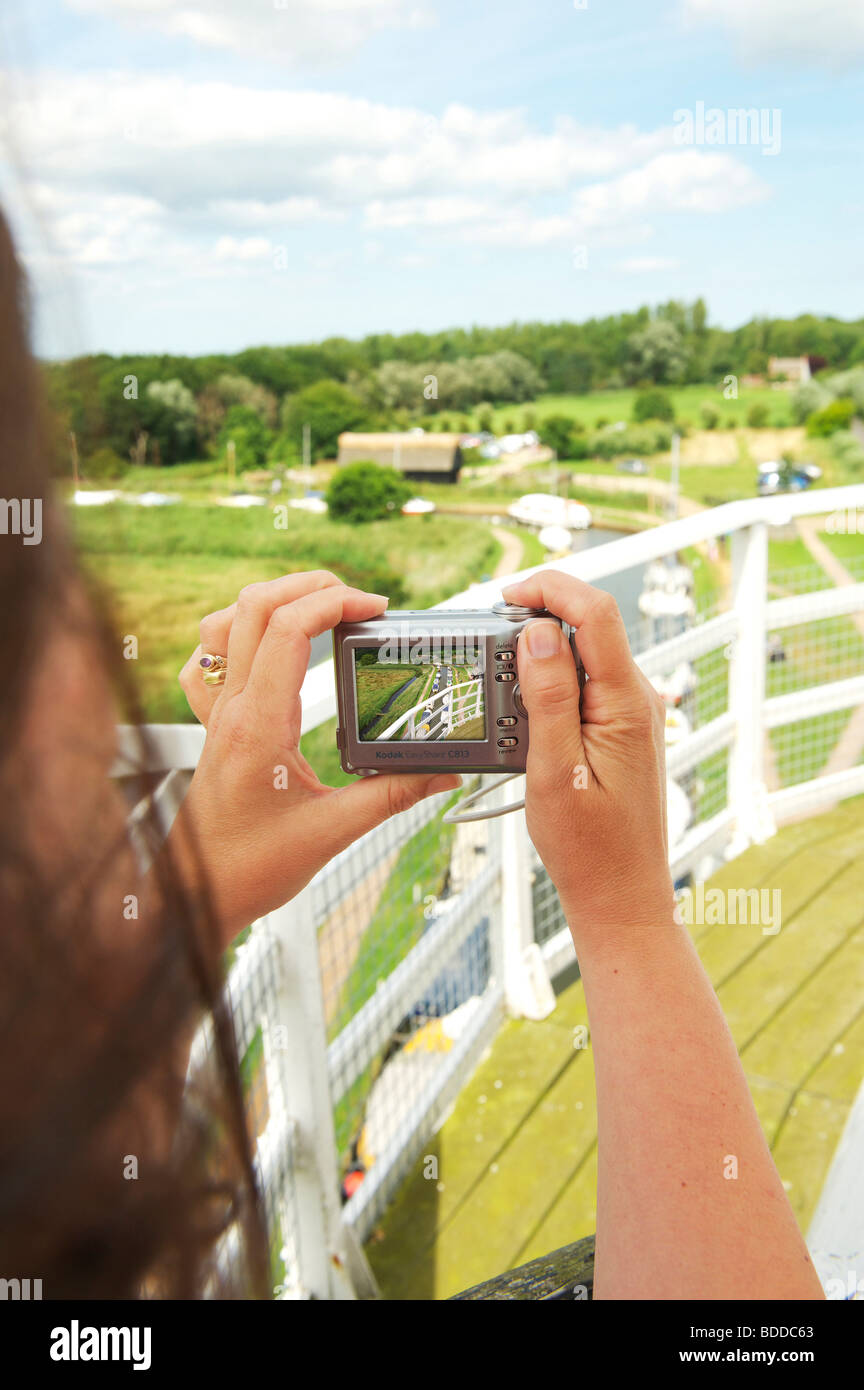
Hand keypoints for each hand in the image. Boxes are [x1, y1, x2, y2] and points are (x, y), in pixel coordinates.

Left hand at [174, 571, 459, 945]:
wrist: (198, 895)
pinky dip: (234, 637)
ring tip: (318, 607)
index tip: (375, 609)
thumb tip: (443, 773)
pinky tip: (262, 646)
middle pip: (253, 607)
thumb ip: (392, 796)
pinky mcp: (213, 727)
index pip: (285, 630)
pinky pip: (206, 662)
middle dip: (310, 586)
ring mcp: (215, 714)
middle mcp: (230, 709)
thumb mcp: (332, 832)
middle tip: (359, 600)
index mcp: (257, 725)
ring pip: (224, 623)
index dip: (334, 603)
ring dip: (271, 601)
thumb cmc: (250, 869)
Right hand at [501, 572, 674, 953]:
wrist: (620, 896)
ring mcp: (632, 713)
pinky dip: (551, 679)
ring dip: (542, 650)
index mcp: (627, 703)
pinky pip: (585, 683)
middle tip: (488, 634)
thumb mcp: (554, 770)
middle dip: (540, 615)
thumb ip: (548, 696)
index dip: (550, 590)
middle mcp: (638, 699)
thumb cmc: (589, 848)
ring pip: (586, 652)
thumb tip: (538, 631)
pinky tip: (522, 702)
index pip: (596, 613)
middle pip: (592, 624)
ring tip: (499, 671)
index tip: (504, 598)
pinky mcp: (620, 728)